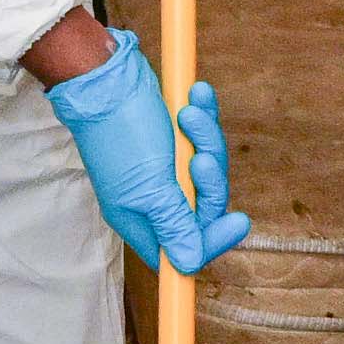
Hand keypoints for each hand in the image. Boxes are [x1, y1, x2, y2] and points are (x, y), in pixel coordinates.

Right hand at [49, 38, 251, 272]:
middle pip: (203, 204)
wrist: (104, 78)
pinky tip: (200, 95)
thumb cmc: (120, 133)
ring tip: (190, 113)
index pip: (183, 247)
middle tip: (202, 156)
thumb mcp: (150, 188)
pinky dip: (204, 115)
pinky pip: (201, 135)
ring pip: (206, 166)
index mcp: (141, 219)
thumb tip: (188, 265)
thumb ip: (173, 225)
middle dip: (210, 177)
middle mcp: (153, 197)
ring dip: (206, 137)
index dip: (211, 240)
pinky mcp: (173, 137)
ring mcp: (164, 166)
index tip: (239, 223)